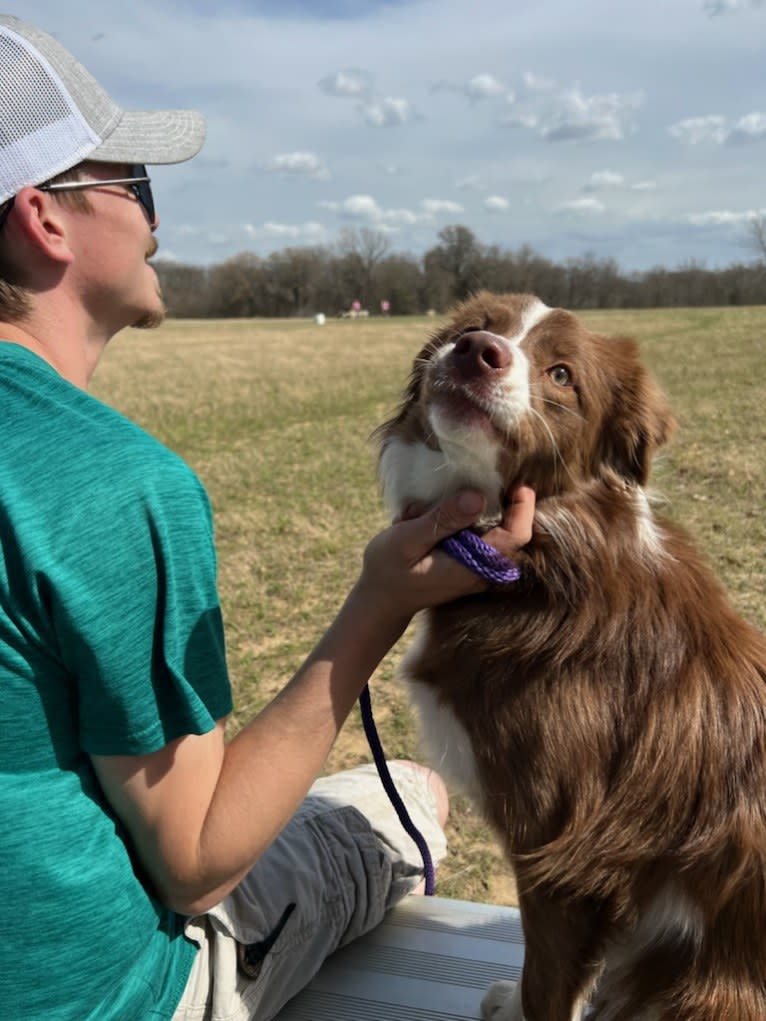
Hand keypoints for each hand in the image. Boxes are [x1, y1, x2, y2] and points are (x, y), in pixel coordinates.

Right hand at [356, 485, 535, 624]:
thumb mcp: (407, 540)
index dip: (522, 509)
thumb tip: (477, 497)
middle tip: (469, 481)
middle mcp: (481, 571)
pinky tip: (423, 518)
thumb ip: (442, 520)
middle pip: (510, 532)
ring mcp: (475, 569)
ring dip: (469, 510)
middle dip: (496, 503)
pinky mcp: (466, 564)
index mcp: (472, 567)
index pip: (515, 538)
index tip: (517, 483)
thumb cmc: (388, 570)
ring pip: (492, 531)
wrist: (379, 601)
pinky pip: (476, 536)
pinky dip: (458, 520)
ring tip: (425, 510)